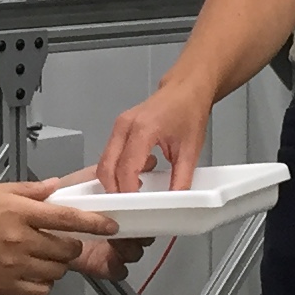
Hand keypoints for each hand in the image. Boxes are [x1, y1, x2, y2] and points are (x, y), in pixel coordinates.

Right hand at [0, 174, 122, 294]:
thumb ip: (28, 191)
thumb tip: (55, 188)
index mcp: (18, 212)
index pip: (68, 218)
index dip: (95, 222)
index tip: (111, 226)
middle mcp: (20, 240)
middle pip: (67, 248)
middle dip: (71, 245)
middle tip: (61, 241)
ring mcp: (14, 267)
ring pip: (57, 271)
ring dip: (57, 264)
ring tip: (41, 256)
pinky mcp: (5, 288)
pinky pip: (41, 290)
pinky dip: (43, 283)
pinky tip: (31, 272)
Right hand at [95, 80, 210, 197]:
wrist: (186, 88)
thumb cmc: (189, 112)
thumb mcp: (190, 150)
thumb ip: (181, 179)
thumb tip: (175, 201)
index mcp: (143, 129)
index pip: (126, 168)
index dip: (127, 191)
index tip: (134, 207)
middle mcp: (125, 126)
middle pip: (107, 167)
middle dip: (114, 189)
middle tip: (130, 205)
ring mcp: (119, 125)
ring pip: (105, 161)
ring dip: (115, 180)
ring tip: (136, 191)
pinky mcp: (119, 127)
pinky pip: (110, 154)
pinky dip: (117, 169)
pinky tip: (137, 174)